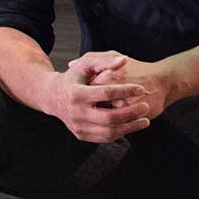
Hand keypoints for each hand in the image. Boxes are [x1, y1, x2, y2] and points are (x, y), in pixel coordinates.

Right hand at [46, 51, 168, 143]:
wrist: (52, 96)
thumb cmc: (72, 77)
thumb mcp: (84, 65)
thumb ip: (104, 61)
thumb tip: (124, 60)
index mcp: (76, 94)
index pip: (106, 93)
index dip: (125, 91)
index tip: (141, 89)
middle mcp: (76, 113)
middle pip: (109, 117)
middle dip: (130, 113)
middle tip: (145, 106)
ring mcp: (78, 126)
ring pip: (108, 132)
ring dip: (130, 127)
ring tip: (145, 120)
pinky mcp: (81, 135)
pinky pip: (104, 138)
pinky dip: (120, 133)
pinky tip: (132, 125)